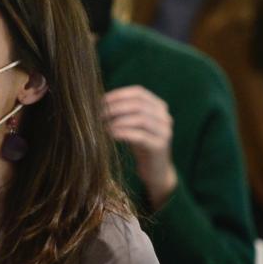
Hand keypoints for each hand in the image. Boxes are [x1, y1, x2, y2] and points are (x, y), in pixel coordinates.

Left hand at [104, 86, 177, 207]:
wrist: (156, 171)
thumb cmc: (140, 145)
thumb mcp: (133, 124)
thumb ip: (124, 111)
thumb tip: (97, 100)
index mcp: (159, 107)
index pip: (139, 92)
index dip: (119, 94)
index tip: (101, 101)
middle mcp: (165, 117)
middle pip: (139, 105)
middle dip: (116, 108)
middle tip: (98, 115)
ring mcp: (165, 132)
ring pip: (140, 119)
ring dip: (118, 120)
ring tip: (102, 125)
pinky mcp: (160, 147)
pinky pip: (140, 136)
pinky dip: (123, 133)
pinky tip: (110, 135)